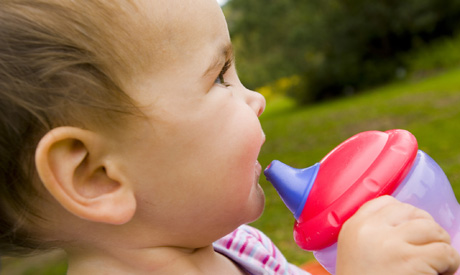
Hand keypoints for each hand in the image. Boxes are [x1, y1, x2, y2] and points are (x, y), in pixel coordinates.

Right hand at [336, 195, 459, 274]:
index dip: (407, 215)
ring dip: (441, 248)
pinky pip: (445, 252)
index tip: (411, 234)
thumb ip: (373, 233)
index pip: (386, 203)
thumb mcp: (356, 251)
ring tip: (436, 265)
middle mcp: (369, 229)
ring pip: (433, 229)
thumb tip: (414, 222)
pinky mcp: (410, 260)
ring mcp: (390, 243)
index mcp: (354, 227)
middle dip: (427, 230)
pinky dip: (449, 265)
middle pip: (413, 212)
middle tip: (428, 252)